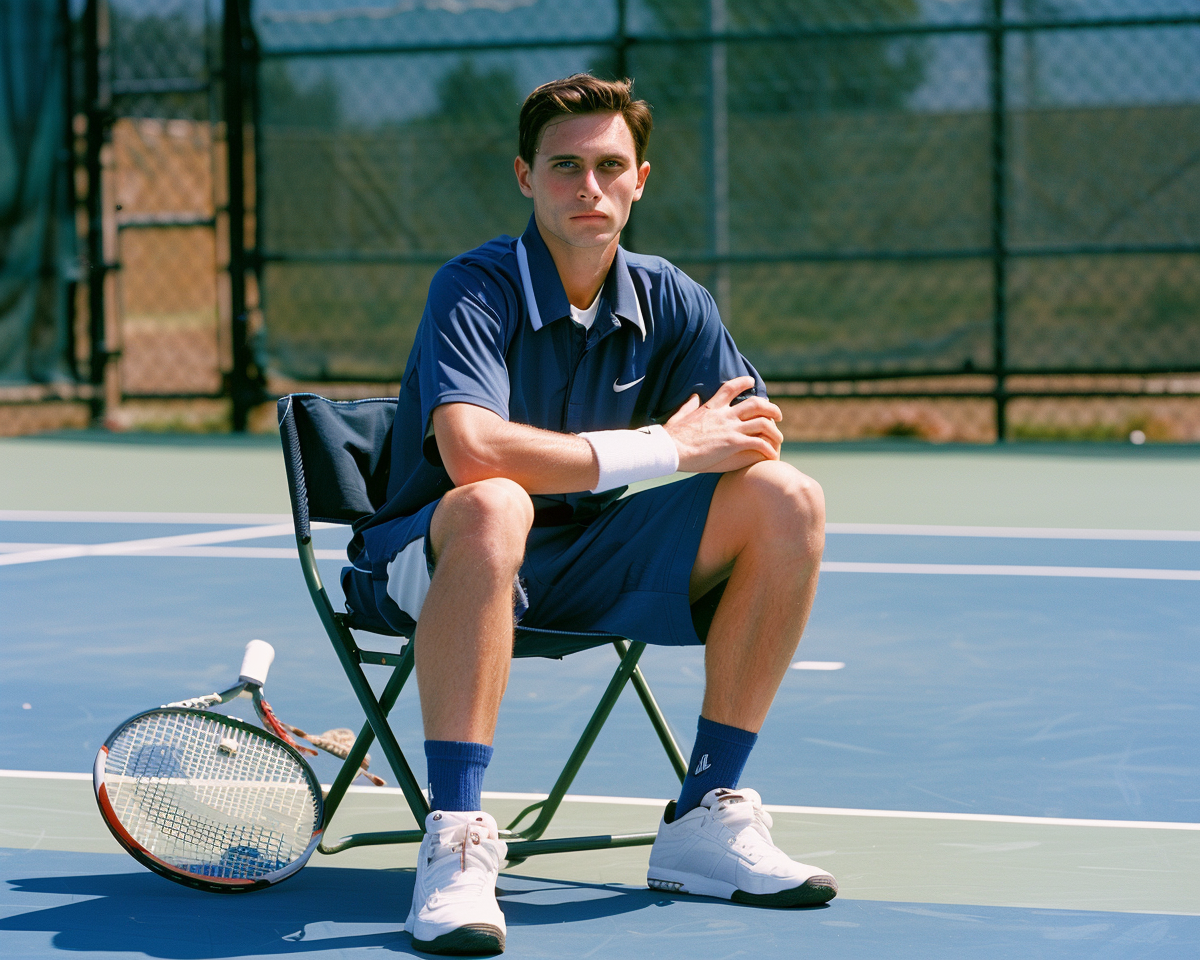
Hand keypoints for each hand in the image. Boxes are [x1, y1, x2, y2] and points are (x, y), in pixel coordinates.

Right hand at [664, 376, 782, 473]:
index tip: (752, 382)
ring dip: (774, 431)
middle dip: (771, 408)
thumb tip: (694, 396)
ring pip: (763, 423)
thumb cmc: (671, 436)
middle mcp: (724, 414)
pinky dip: (768, 449)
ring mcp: (730, 428)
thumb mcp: (679, 415)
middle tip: (778, 415)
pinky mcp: (733, 443)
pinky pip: (759, 443)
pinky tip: (772, 456)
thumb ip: (689, 405)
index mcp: (711, 406)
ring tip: (779, 439)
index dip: (743, 382)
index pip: (730, 388)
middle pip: (756, 404)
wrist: (669, 448)